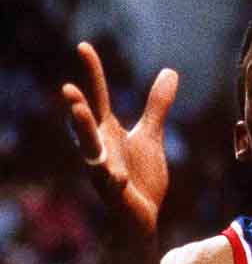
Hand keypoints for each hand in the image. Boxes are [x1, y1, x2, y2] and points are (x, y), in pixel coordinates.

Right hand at [63, 42, 177, 239]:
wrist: (141, 218)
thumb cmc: (140, 176)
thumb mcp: (151, 136)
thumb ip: (157, 106)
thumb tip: (170, 71)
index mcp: (107, 132)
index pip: (98, 97)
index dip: (92, 73)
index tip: (84, 46)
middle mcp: (100, 149)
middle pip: (86, 124)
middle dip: (77, 107)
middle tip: (68, 88)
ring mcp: (104, 172)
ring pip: (91, 152)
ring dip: (84, 134)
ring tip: (79, 113)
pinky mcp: (116, 194)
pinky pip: (113, 186)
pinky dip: (114, 180)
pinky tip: (117, 176)